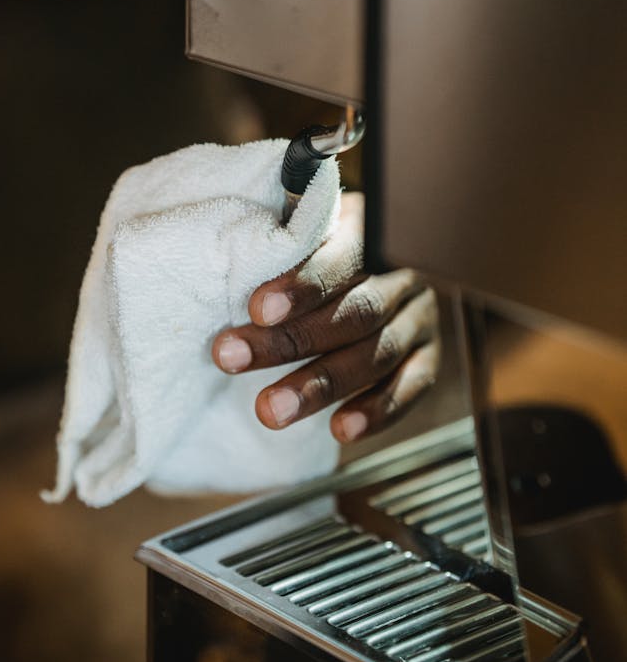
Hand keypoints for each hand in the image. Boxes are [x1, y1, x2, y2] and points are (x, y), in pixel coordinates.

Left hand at [212, 193, 440, 443]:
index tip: (256, 310)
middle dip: (291, 342)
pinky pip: (409, 388)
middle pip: (355, 313)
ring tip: (270, 410)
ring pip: (376, 355)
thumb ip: (285, 240)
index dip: (303, 286)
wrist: (379, 264)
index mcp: (372, 235)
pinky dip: (376, 411)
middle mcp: (404, 277)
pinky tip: (339, 430)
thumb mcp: (308, 231)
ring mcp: (420, 319)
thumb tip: (235, 250)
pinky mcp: (428, 358)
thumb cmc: (322, 249)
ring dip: (321, 386)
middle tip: (232, 360)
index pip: (344, 258)